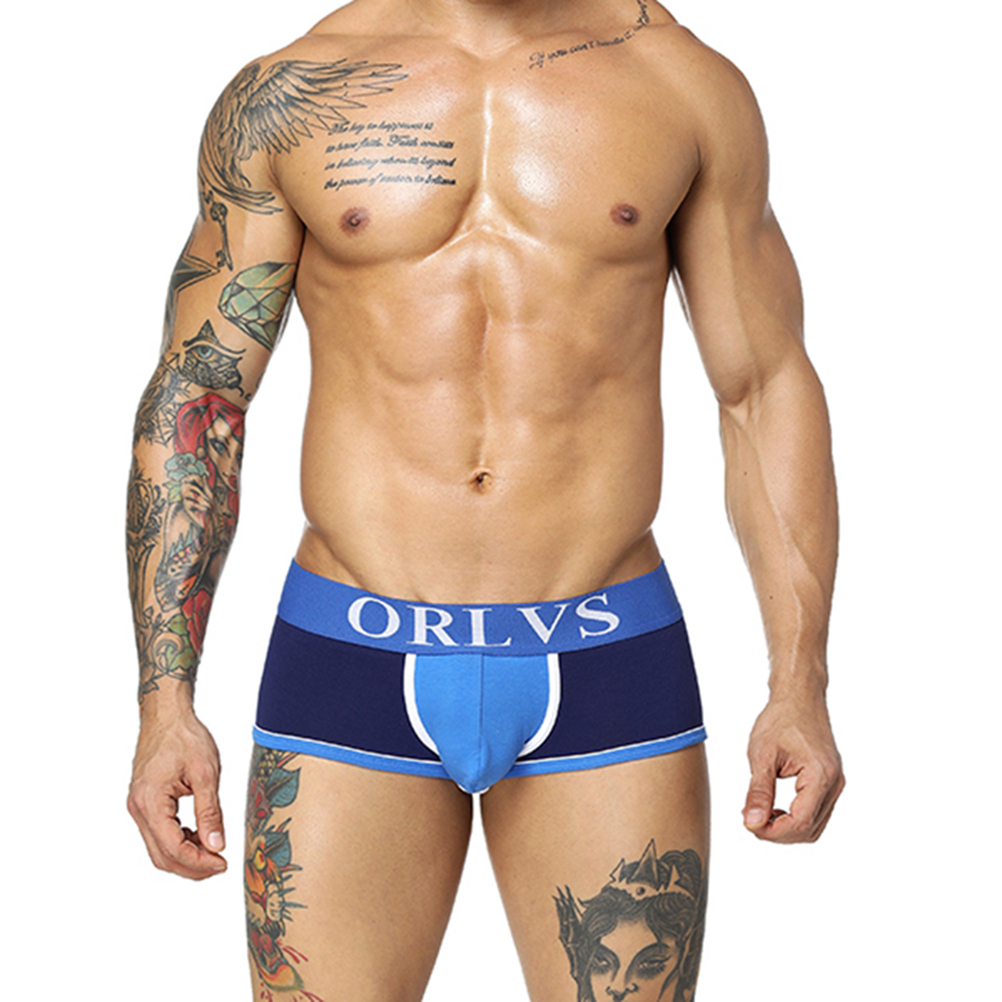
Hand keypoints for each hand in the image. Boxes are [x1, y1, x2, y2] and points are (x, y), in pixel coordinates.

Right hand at [127, 708, 227, 878]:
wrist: (166, 715)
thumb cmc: (184, 736)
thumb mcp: (206, 773)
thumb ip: (210, 812)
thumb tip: (216, 845)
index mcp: (150, 802)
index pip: (172, 848)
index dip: (199, 862)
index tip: (223, 863)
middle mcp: (138, 808)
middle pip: (161, 856)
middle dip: (191, 867)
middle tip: (220, 865)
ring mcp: (138, 807)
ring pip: (158, 848)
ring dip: (185, 857)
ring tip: (213, 853)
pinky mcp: (144, 803)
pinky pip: (159, 834)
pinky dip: (179, 842)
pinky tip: (199, 837)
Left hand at [742, 690, 843, 842]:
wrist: (799, 697)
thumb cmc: (781, 719)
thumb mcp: (762, 755)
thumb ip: (758, 792)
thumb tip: (751, 823)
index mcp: (821, 775)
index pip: (800, 822)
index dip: (773, 831)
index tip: (749, 825)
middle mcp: (834, 783)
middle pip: (808, 829)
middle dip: (778, 832)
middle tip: (750, 820)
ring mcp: (835, 783)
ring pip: (814, 825)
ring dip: (786, 827)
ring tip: (759, 814)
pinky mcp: (830, 781)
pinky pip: (815, 812)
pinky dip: (795, 817)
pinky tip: (773, 808)